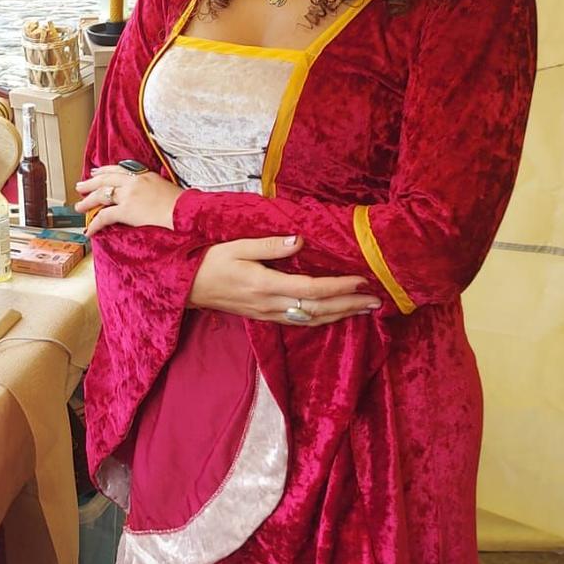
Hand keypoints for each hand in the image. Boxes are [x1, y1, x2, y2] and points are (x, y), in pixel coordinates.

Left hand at [76, 163, 181, 230]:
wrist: (186, 213)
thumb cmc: (182, 205)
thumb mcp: (166, 187)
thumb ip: (152, 187)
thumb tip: (147, 194)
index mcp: (144, 175)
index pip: (119, 169)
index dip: (104, 171)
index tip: (95, 172)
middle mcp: (134, 181)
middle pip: (105, 179)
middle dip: (90, 183)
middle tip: (80, 186)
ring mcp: (129, 195)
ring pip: (101, 195)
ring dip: (87, 202)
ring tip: (78, 207)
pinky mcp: (127, 210)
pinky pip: (104, 216)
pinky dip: (94, 223)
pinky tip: (89, 229)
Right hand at [186, 236, 380, 325]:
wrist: (185, 286)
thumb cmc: (209, 261)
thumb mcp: (236, 246)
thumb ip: (270, 245)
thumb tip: (300, 241)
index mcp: (265, 285)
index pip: (312, 289)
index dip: (340, 287)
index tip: (362, 280)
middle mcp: (270, 304)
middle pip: (319, 309)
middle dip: (350, 305)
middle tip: (377, 300)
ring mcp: (268, 314)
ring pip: (312, 320)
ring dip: (341, 315)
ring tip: (365, 309)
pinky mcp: (265, 317)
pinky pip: (300, 322)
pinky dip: (323, 319)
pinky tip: (335, 315)